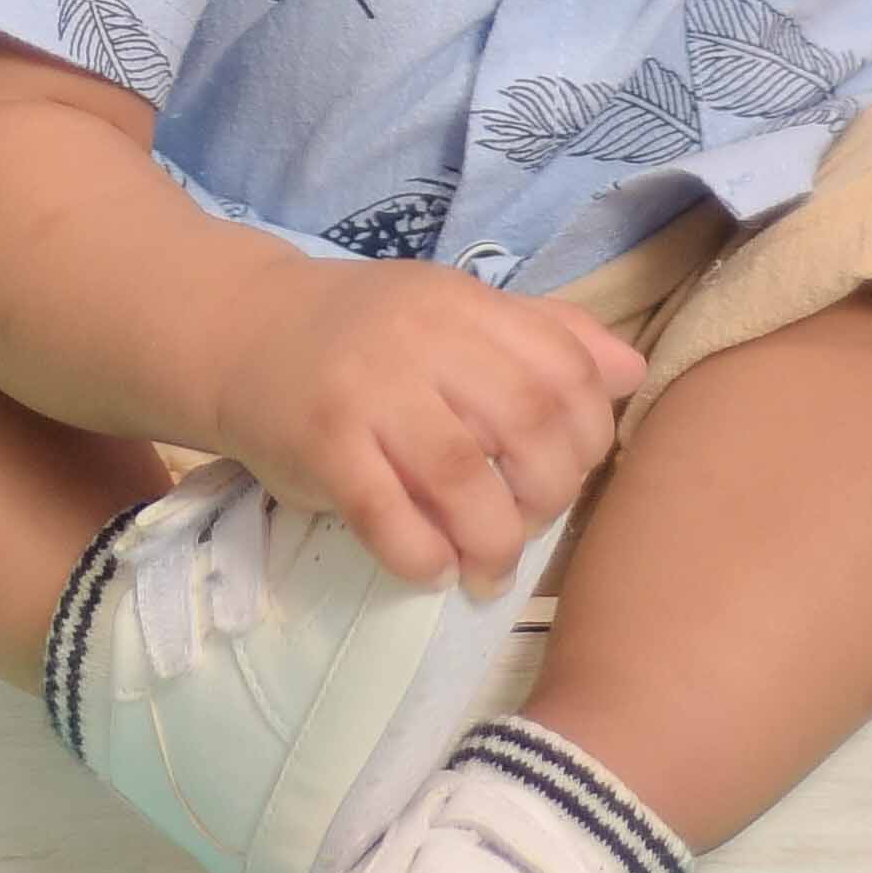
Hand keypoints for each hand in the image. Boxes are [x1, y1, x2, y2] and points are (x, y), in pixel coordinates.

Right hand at [206, 258, 658, 591]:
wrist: (239, 331)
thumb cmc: (363, 335)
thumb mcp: (453, 312)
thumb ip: (542, 337)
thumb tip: (632, 371)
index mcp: (463, 303)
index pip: (564, 370)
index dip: (587, 436)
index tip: (568, 472)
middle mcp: (419, 339)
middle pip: (527, 425)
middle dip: (547, 496)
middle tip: (529, 526)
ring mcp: (367, 391)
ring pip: (462, 479)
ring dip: (491, 542)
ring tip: (488, 568)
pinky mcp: (320, 446)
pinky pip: (388, 518)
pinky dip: (424, 558)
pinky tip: (433, 570)